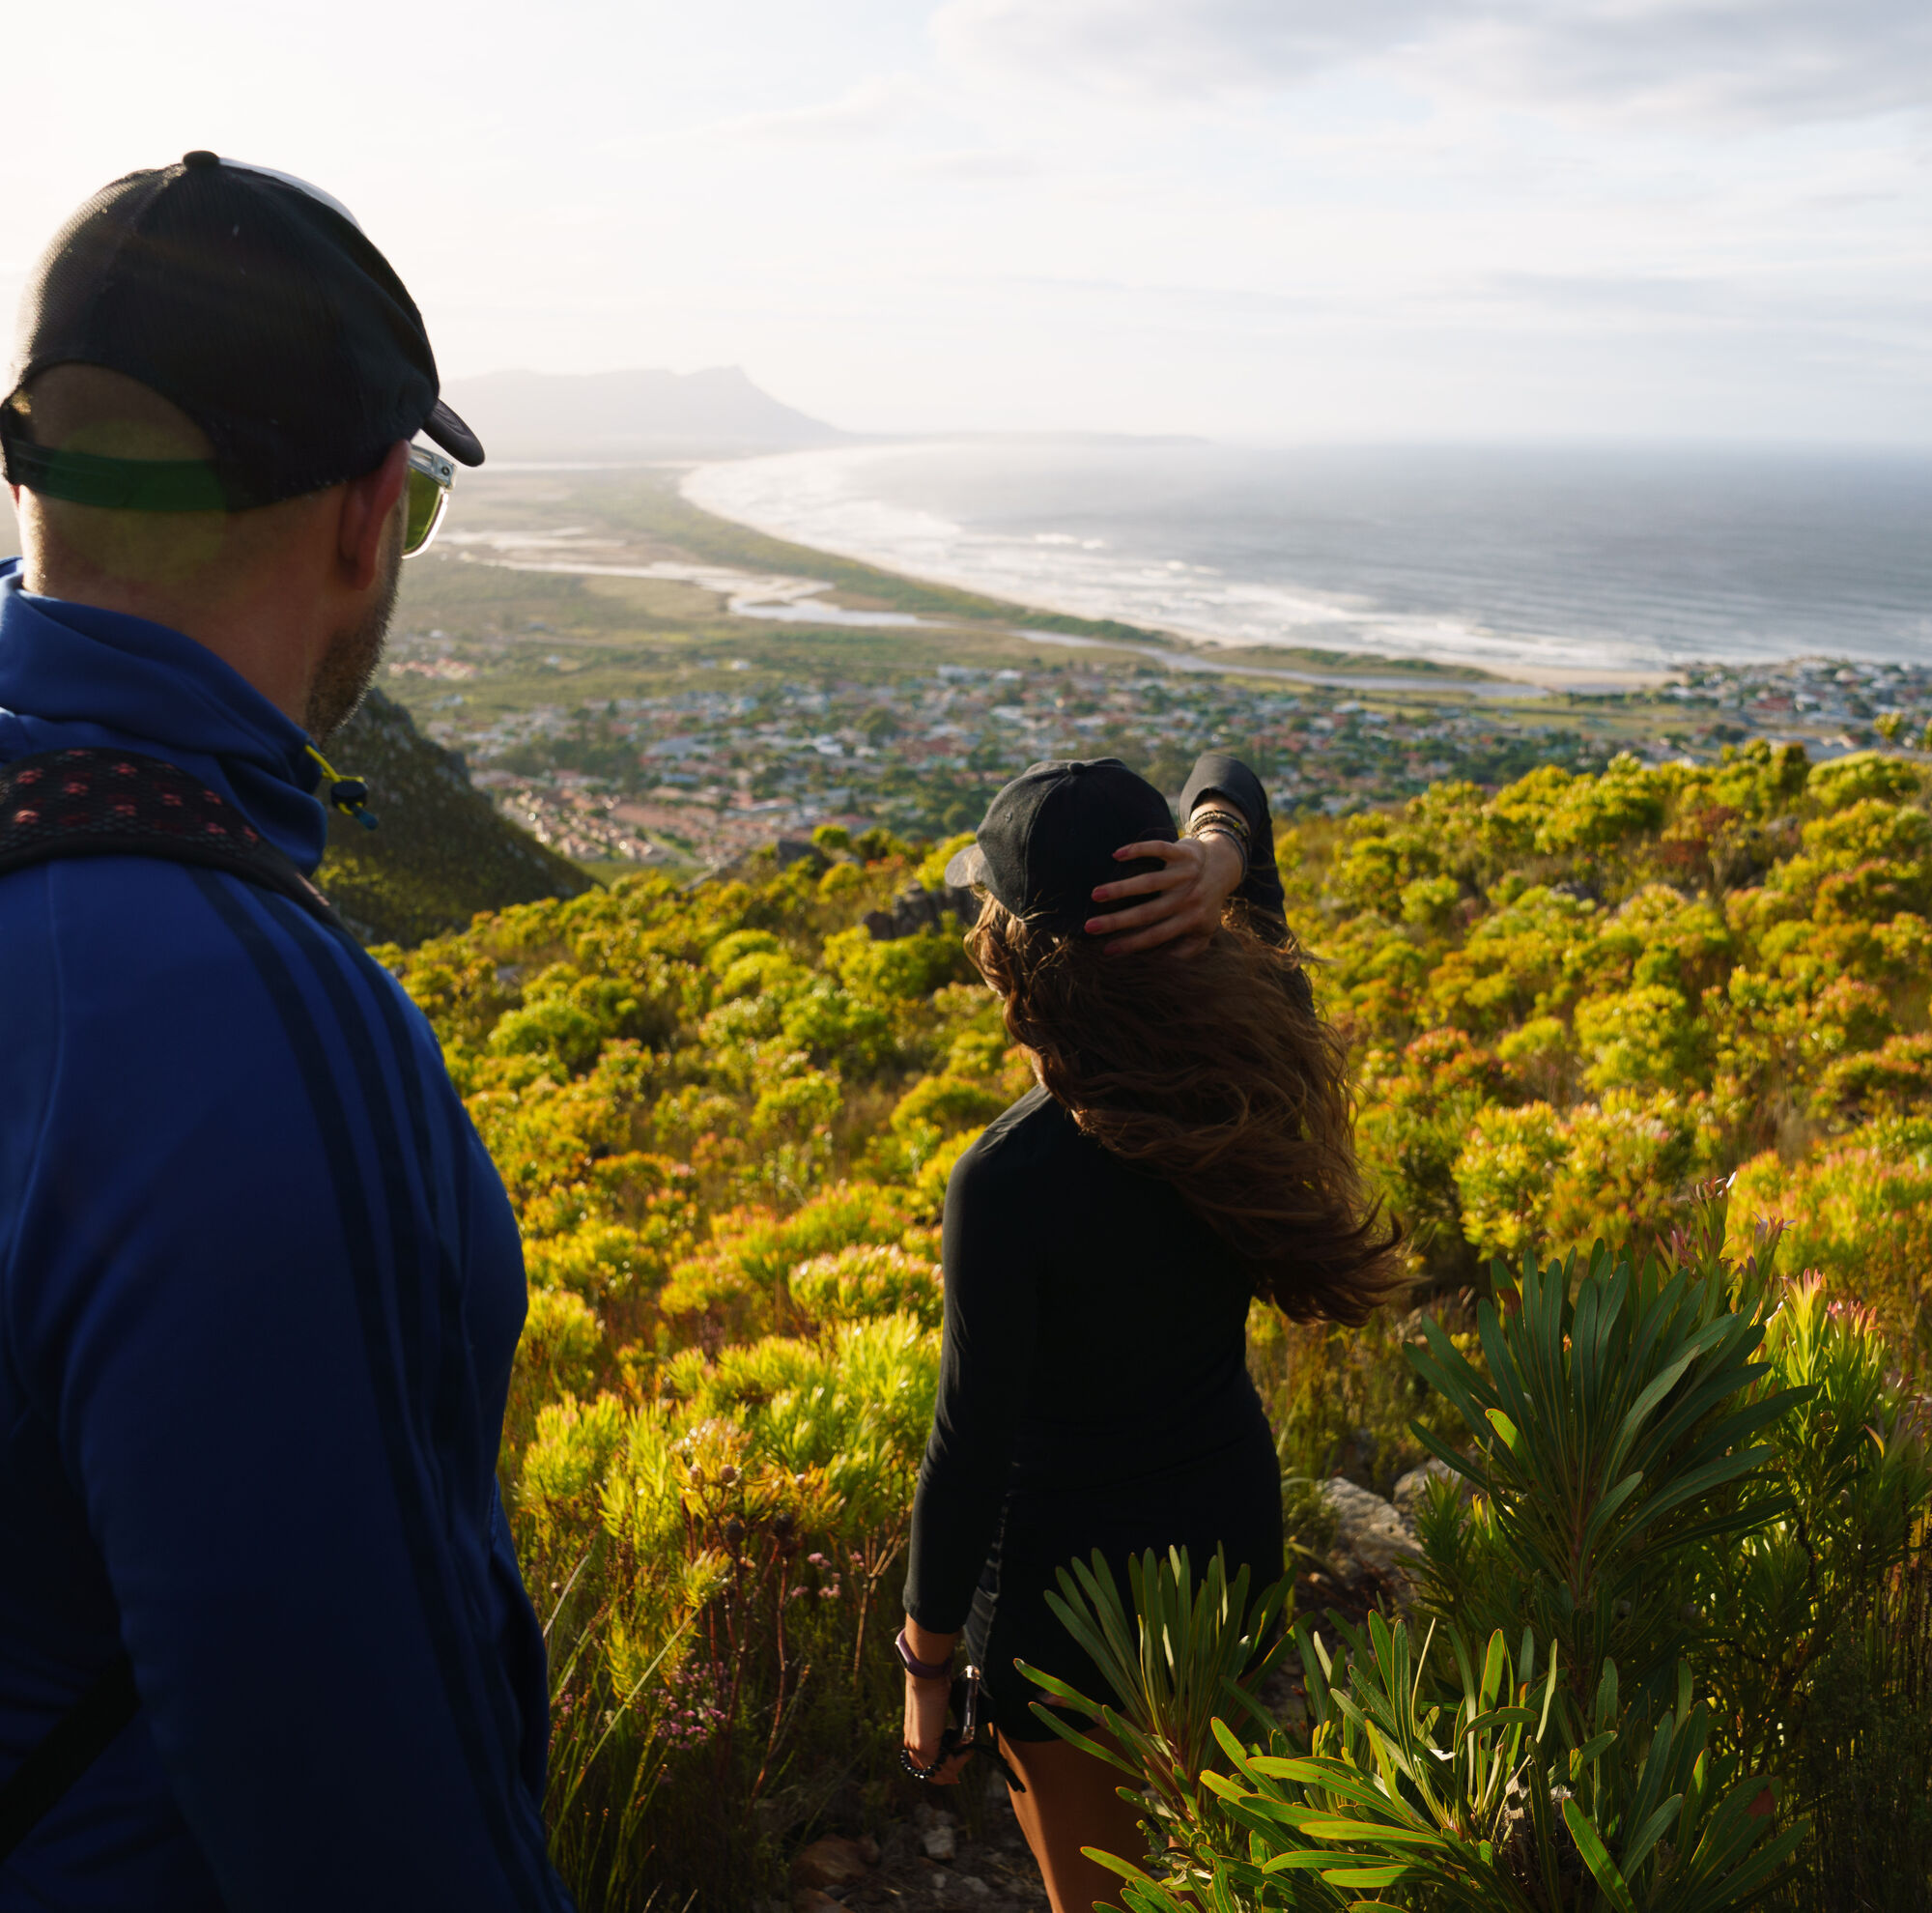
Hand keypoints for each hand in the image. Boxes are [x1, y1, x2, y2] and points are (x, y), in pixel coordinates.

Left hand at [902, 1673, 969, 1784]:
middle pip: (931, 1773)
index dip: (939, 1774)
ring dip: (956, 1767)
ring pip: (938, 1772)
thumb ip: (939, 1730)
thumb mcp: (934, 1715)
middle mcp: (912, 1745)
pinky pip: (945, 1764)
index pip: (923, 1767)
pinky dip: (959, 1761)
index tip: (953, 1775)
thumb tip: (955, 1739)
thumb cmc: (932, 1689)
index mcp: (912, 1738)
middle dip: (948, 1775)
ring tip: (967, 1753)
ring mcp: (917, 1747)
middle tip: (960, 1773)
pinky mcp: (926, 1745)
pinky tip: (967, 1750)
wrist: (926, 1678)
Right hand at [1086, 831, 1246, 954]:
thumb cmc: (1206, 902)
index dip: (1131, 944)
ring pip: (1150, 882)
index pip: (1156, 935)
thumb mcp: (1204, 929)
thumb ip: (1188, 949)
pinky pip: (1160, 849)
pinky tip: (1117, 855)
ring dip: (1121, 888)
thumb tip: (1164, 965)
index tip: (1106, 950)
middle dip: (1117, 921)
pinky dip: (1139, 850)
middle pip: (1148, 912)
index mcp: (1190, 919)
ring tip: (1095, 895)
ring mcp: (1186, 874)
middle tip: (1089, 927)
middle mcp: (1188, 898)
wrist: (1224, 865)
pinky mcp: (1183, 851)